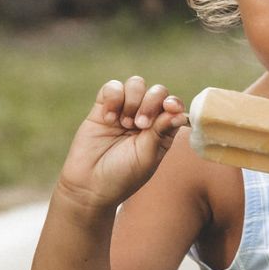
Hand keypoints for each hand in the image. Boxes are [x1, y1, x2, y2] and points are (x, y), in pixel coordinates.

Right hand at [58, 77, 186, 211]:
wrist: (89, 186)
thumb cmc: (122, 176)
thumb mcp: (147, 157)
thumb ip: (161, 132)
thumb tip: (179, 113)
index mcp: (161, 130)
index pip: (173, 106)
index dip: (173, 103)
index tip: (169, 107)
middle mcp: (145, 117)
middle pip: (157, 91)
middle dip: (151, 103)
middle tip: (140, 125)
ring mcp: (124, 111)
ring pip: (136, 84)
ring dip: (133, 100)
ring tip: (125, 123)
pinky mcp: (103, 107)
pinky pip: (112, 87)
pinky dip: (113, 98)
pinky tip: (108, 119)